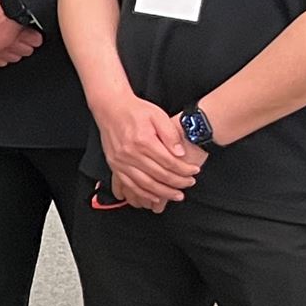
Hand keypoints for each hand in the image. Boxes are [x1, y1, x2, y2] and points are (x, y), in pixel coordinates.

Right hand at [96, 93, 204, 207]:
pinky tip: (155, 197)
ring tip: (177, 195)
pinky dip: (143, 194)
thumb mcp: (158, 115)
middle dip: (178, 182)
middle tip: (189, 183)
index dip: (184, 169)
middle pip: (159, 175)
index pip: (169, 162)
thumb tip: (180, 153)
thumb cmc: (135, 110)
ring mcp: (121, 161)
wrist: (110, 107)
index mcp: (143, 140)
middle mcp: (130, 153)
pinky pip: (130, 185)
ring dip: (163, 193)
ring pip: (145, 184)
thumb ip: (170, 134)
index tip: (194, 171)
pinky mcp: (114, 165)